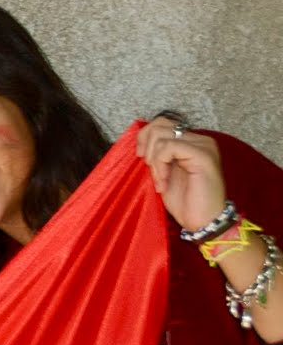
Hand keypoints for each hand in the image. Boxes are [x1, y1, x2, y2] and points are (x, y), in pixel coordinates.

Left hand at [136, 116, 226, 232]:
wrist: (202, 221)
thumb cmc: (184, 201)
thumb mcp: (163, 172)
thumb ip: (156, 155)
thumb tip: (139, 142)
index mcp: (191, 142)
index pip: (162, 123)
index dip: (144, 137)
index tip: (140, 158)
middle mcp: (200, 140)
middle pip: (160, 125)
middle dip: (148, 149)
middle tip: (152, 172)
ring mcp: (203, 146)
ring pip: (161, 136)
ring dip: (154, 161)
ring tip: (161, 180)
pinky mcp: (203, 155)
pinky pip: (169, 147)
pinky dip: (160, 165)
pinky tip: (164, 182)